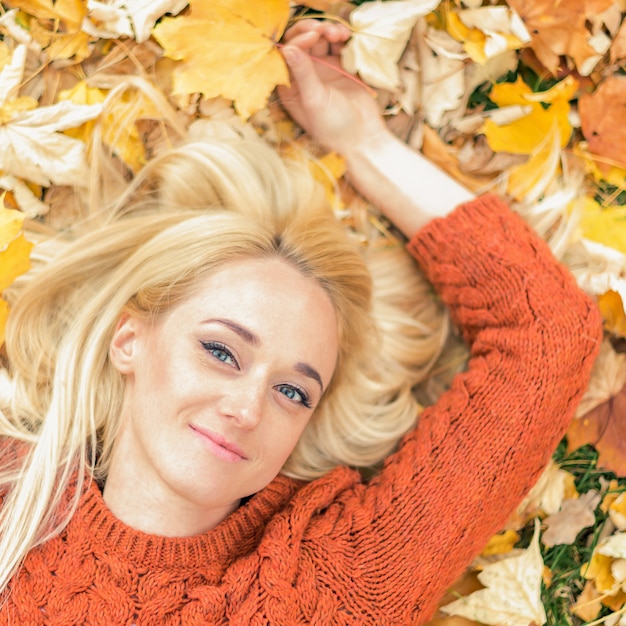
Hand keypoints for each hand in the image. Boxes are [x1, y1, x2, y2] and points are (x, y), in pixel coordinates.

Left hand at [278, 20, 387, 157]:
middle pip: (301, 43)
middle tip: (324, 29)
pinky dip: (341, 38)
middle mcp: (304, 77)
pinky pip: (337, 46)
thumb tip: (287, 48)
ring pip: (320, 41)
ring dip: (328, 32)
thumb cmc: (334, 127)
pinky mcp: (340, 68)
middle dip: (312, 31)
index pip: (287, 55)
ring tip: (340, 34)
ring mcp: (323, 71)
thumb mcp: (315, 100)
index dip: (298, 40)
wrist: (363, 138)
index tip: (314, 37)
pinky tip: (346, 38)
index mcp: (291, 87)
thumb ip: (302, 73)